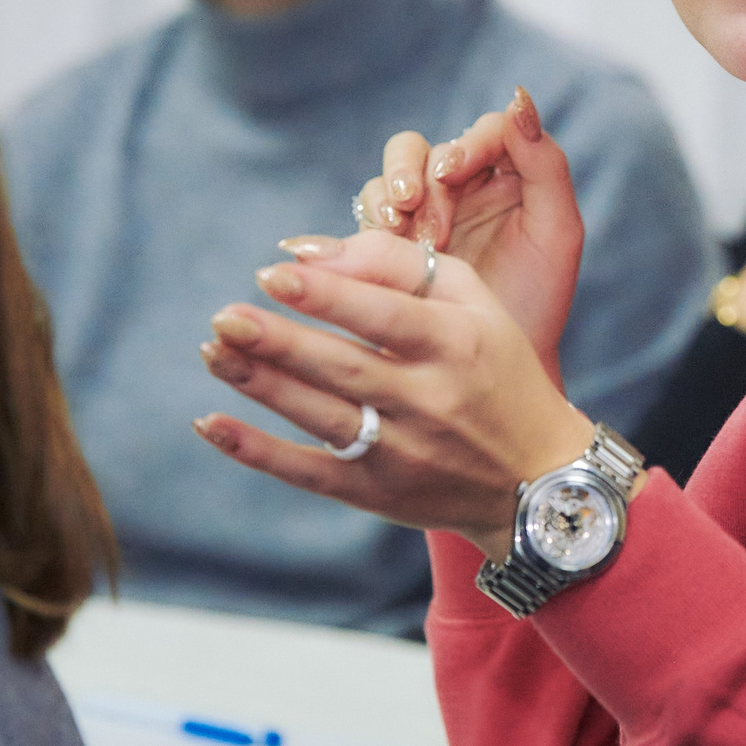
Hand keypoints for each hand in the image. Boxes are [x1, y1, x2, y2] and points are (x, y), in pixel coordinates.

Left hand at [193, 227, 591, 559]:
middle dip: (278, 342)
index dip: (325, 295)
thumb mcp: (475, 304)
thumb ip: (401, 266)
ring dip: (261, 384)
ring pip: (320, 416)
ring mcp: (401, 452)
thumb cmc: (496, 369)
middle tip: (224, 316)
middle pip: (342, 367)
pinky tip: (210, 422)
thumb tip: (311, 254)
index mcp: (456, 345)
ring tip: (214, 350)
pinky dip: (256, 451)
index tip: (269, 274)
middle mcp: (430, 400)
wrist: (535, 476)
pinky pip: (307, 472)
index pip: (383, 316)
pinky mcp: (375, 492)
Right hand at [358, 87, 582, 380]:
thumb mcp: (557, 233)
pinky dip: (370, 223)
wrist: (501, 370)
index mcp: (508, 174)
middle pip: (424, 149)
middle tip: (413, 207)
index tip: (454, 174)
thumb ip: (546, 165)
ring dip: (388, 196)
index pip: (484, 132)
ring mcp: (420, 212)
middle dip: (414, 173)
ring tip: (396, 229)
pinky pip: (368, 215)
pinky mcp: (388, 242)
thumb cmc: (538, 300)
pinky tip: (376, 245)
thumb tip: (520, 101)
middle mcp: (462, 185)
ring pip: (390, 178)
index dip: (466, 145)